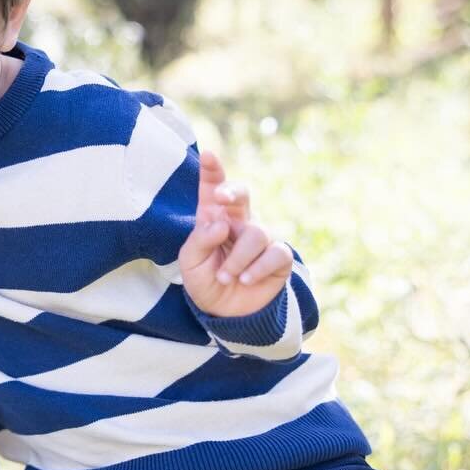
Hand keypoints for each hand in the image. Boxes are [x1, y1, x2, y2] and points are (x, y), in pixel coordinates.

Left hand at [177, 150, 292, 317]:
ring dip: (237, 258)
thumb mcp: (191, 264)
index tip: (207, 155)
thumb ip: (200, 241)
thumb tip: (220, 223)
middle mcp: (238, 222)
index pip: (212, 190)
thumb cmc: (206, 281)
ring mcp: (260, 238)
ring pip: (256, 233)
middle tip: (220, 198)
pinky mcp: (278, 256)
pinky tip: (245, 280)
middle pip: (241, 195)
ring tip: (226, 277)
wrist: (227, 314)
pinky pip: (274, 253)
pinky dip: (256, 268)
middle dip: (232, 191)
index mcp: (213, 218)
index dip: (211, 171)